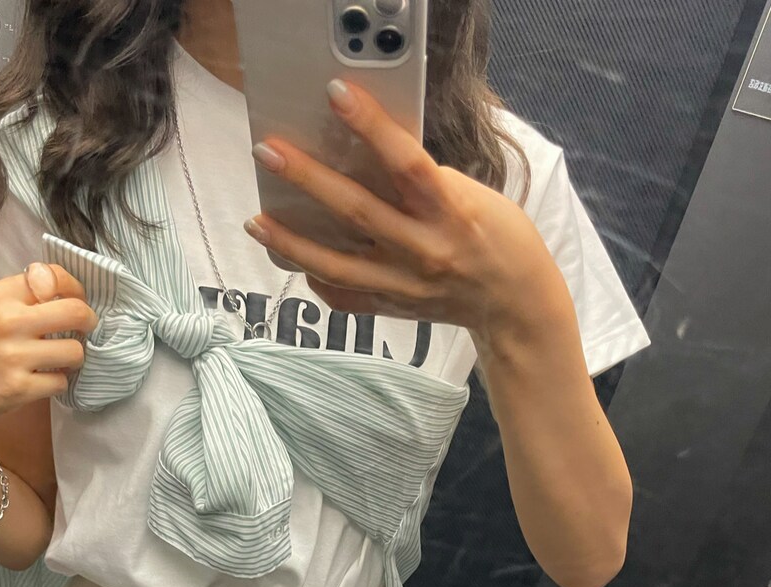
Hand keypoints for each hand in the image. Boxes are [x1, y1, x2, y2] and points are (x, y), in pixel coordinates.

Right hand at [0, 264, 98, 439]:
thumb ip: (14, 299)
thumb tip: (54, 291)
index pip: (54, 278)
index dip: (74, 290)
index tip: (75, 301)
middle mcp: (8, 321)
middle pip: (76, 312)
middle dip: (87, 322)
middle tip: (82, 331)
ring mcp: (14, 357)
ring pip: (75, 352)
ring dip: (73, 358)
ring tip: (59, 360)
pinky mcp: (18, 389)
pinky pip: (60, 382)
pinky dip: (56, 383)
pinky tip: (42, 380)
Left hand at [243, 80, 565, 349]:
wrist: (514, 303)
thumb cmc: (496, 237)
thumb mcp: (471, 196)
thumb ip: (421, 182)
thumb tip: (366, 158)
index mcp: (450, 212)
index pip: (406, 163)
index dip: (370, 126)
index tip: (336, 93)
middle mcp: (423, 250)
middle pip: (356, 212)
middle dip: (308, 179)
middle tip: (268, 151)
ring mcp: (404, 284)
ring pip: (336, 264)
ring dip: (291, 242)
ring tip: (256, 220)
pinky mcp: (393, 309)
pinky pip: (345, 297)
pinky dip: (317, 279)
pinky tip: (295, 259)